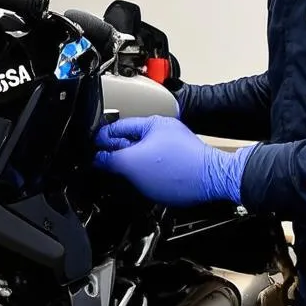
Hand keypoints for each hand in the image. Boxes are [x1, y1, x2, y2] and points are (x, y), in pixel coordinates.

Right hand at [93, 115, 255, 207]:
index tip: (91, 154)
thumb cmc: (180, 170)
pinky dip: (143, 172)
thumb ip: (110, 159)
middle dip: (114, 155)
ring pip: (139, 154)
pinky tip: (140, 182)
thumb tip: (96, 159)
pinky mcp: (178, 162)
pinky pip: (152, 164)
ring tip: (121, 177)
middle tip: (103, 167)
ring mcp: (171, 147)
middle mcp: (162, 132)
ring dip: (128, 166)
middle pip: (127, 141)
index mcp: (151, 123)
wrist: (214, 182)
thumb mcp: (133, 164)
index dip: (100, 142)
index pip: (116, 128)